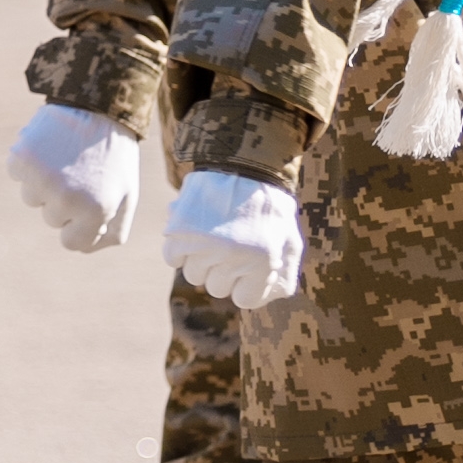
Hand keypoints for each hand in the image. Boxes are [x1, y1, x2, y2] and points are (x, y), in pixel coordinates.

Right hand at [4, 102, 140, 252]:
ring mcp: (41, 179)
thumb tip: (84, 247)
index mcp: (95, 212)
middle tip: (81, 172)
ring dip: (45, 182)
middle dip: (63, 201)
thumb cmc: (114, 156)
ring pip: (31, 198)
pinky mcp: (22, 159)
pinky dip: (30, 163)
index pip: (70, 243)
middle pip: (50, 219)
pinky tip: (50, 147)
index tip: (87, 203)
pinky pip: (18, 174)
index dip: (78, 223)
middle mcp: (66, 199)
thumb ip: (113, 233)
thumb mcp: (127, 196)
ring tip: (66, 157)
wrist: (98, 106)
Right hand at [163, 171, 304, 309]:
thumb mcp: (290, 240)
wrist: (242, 163)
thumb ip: (285, 275)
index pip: (245, 299)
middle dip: (224, 270)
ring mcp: (204, 245)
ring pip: (194, 275)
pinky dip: (180, 249)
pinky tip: (193, 232)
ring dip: (201, 259)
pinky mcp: (180, 231)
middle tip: (231, 243)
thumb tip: (268, 298)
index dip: (244, 283)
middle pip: (217, 288)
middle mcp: (234, 257)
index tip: (246, 266)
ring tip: (213, 234)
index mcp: (264, 261)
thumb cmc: (269, 206)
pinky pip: (172, 259)